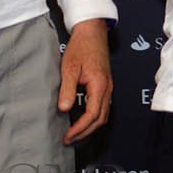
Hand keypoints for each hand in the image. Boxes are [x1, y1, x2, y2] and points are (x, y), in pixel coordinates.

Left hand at [59, 18, 112, 143]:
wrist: (92, 32)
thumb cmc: (81, 47)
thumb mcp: (69, 67)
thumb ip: (67, 89)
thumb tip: (64, 109)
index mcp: (99, 84)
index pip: (92, 114)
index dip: (80, 128)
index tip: (67, 136)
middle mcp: (107, 88)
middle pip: (100, 119)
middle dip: (85, 133)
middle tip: (69, 140)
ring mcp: (108, 87)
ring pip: (103, 115)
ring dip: (90, 127)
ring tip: (74, 134)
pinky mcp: (106, 85)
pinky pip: (103, 107)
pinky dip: (93, 118)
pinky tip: (82, 120)